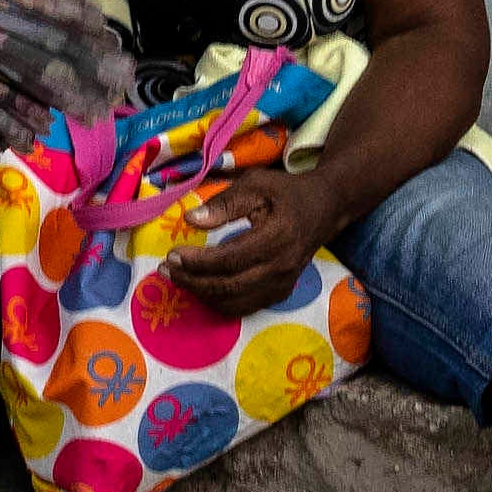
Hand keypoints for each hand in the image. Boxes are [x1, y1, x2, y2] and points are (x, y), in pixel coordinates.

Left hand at [149, 173, 353, 305]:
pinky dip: (219, 302)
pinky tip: (201, 287)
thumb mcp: (256, 184)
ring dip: (201, 294)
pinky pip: (245, 307)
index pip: (230, 259)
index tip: (172, 254)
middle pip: (229, 286)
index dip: (198, 262)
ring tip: (178, 278)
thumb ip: (223, 203)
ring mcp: (283, 284)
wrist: (325, 208)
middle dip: (192, 281)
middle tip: (166, 269)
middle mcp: (282, 267)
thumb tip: (191, 221)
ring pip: (235, 302)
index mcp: (277, 237)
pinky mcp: (281, 292)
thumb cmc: (286, 193)